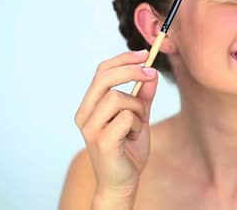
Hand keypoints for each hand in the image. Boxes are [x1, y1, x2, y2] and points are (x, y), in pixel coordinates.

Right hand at [74, 50, 157, 202]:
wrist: (123, 180)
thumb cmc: (128, 148)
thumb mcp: (139, 116)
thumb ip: (143, 95)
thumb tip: (151, 72)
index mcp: (90, 105)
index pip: (101, 72)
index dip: (123, 59)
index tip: (144, 55)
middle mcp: (85, 115)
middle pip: (105, 78)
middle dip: (131, 71)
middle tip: (151, 73)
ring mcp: (91, 128)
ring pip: (118, 97)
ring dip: (137, 108)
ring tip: (138, 125)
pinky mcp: (102, 141)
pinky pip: (125, 117)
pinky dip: (137, 124)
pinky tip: (133, 136)